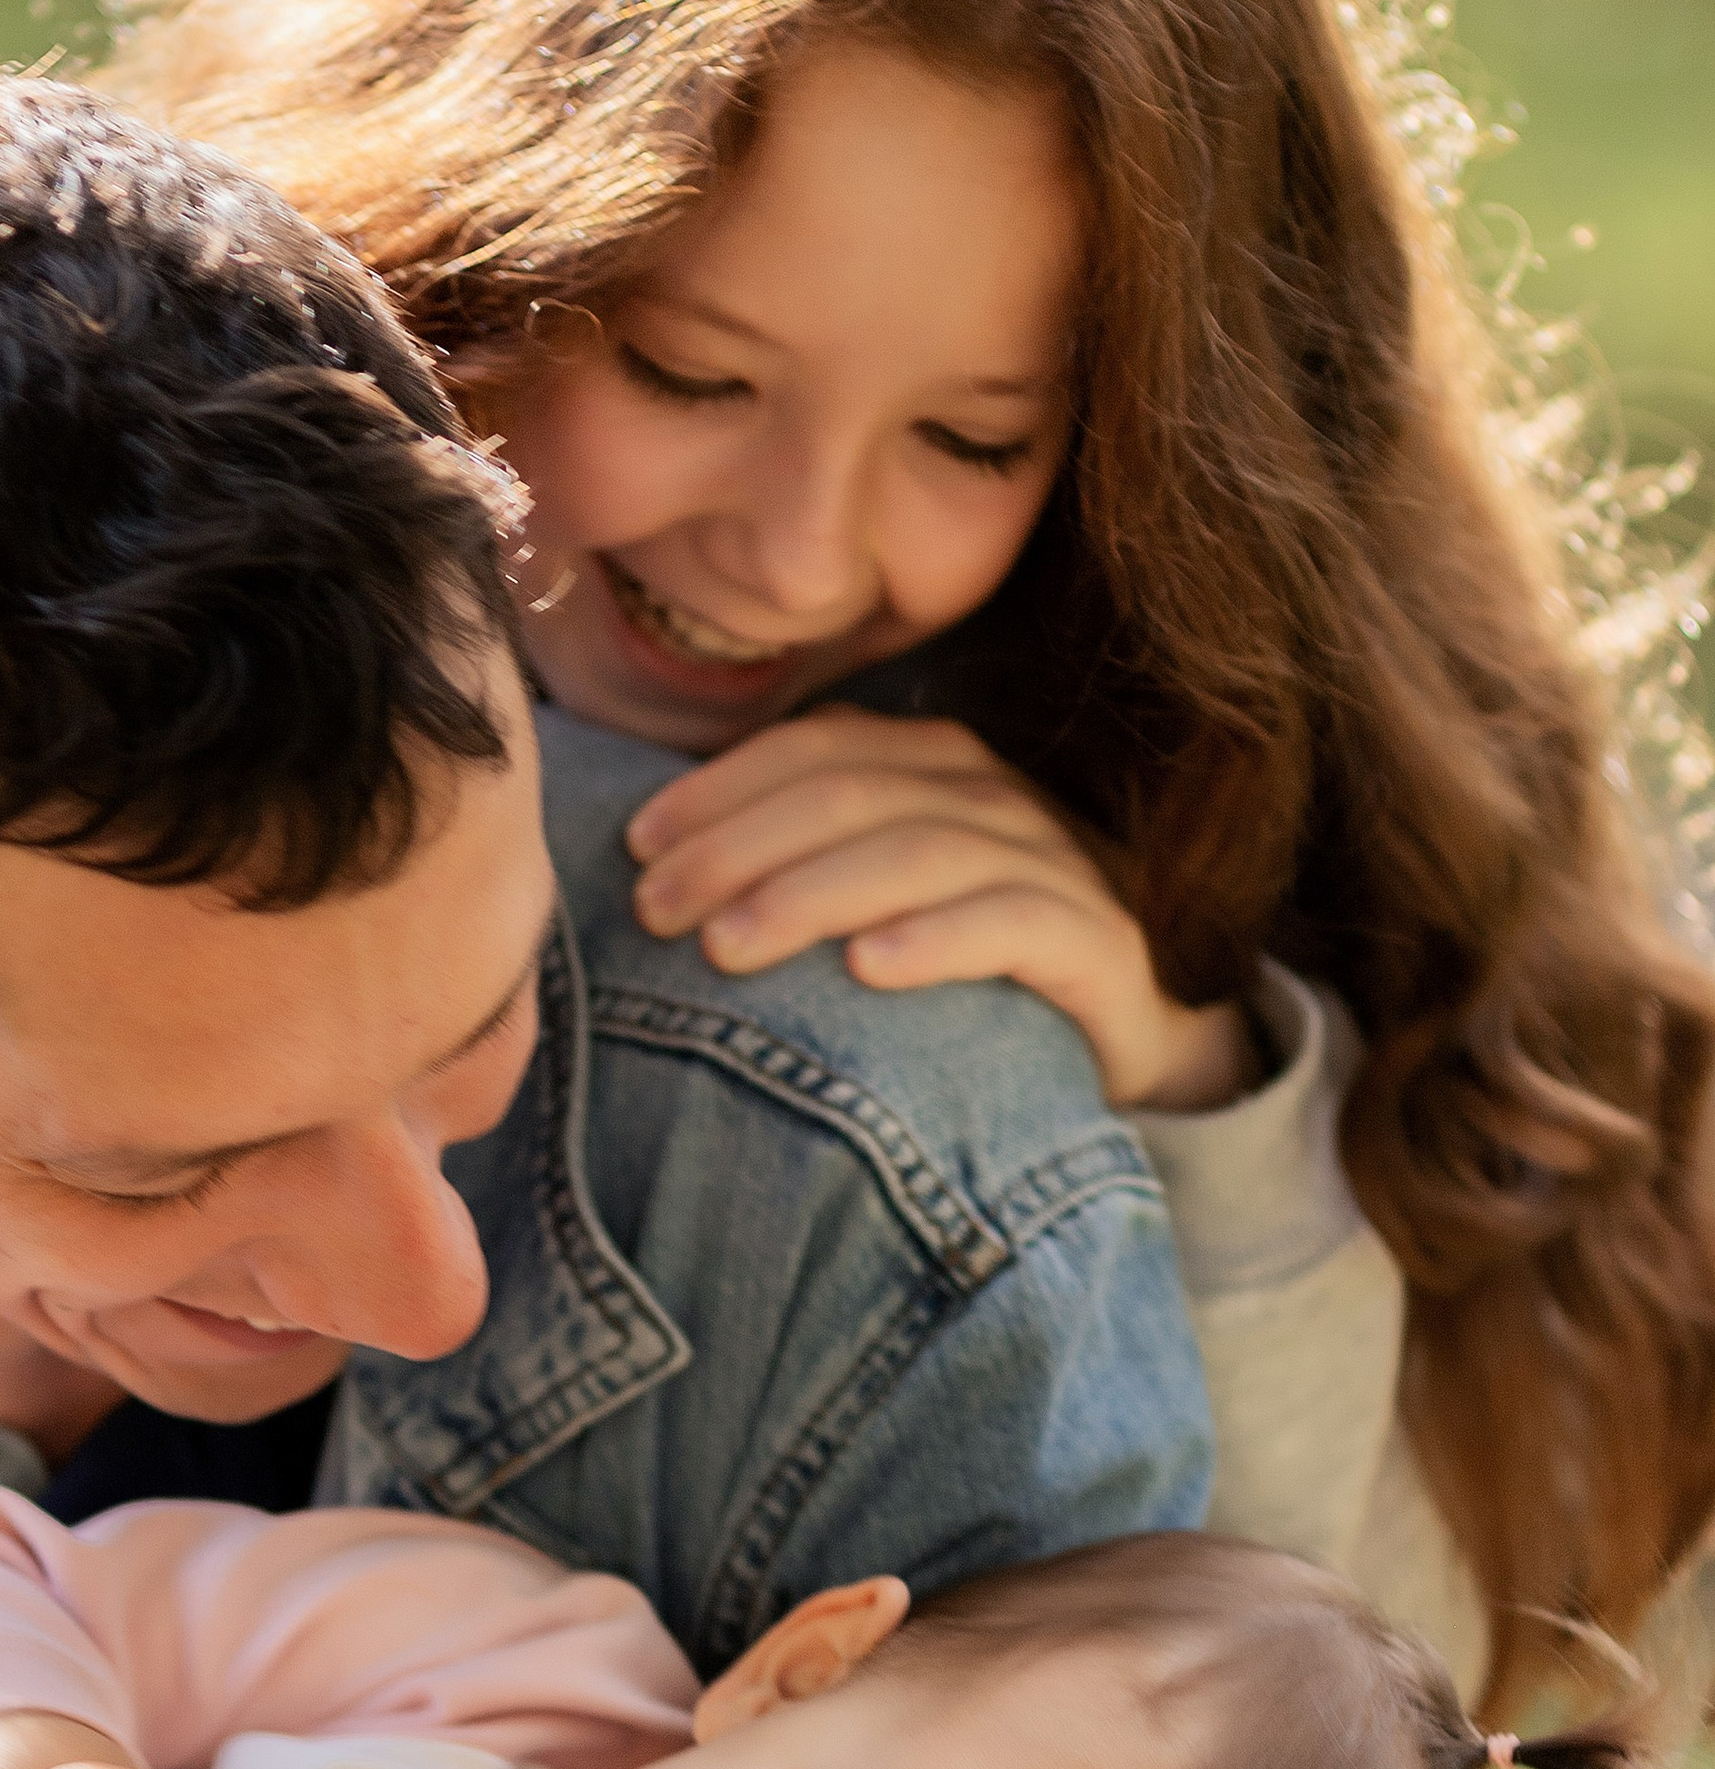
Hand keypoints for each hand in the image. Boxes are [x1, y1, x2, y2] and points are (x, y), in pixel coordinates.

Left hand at [628, 709, 1255, 1113]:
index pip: (812, 751)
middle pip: (849, 796)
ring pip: (917, 852)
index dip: (718, 791)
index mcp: (932, 763)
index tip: (635, 848)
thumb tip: (659, 861)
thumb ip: (801, 854)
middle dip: (738, 848)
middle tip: (657, 913)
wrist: (1132, 1017)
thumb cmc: (971, 953)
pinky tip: (867, 969)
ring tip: (728, 947)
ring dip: (811, 895)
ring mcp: (1049, 860)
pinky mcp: (1094, 939)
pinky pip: (1010, 925)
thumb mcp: (883, 890)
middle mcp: (990, 795)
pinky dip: (934, 940)